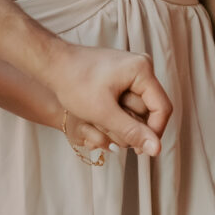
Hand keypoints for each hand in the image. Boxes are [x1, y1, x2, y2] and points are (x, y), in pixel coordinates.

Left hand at [47, 43, 172, 157]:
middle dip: (130, 126)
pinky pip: (127, 103)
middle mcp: (142, 68)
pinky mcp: (122, 78)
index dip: (153, 133)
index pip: (162, 108)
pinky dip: (114, 114)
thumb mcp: (104, 113)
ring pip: (136, 110)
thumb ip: (132, 132)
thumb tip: (157, 149)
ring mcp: (132, 72)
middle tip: (106, 130)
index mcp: (142, 70)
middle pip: (149, 111)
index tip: (138, 150)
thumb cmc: (74, 83)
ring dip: (120, 122)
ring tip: (97, 121)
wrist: (52, 64)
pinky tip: (97, 117)